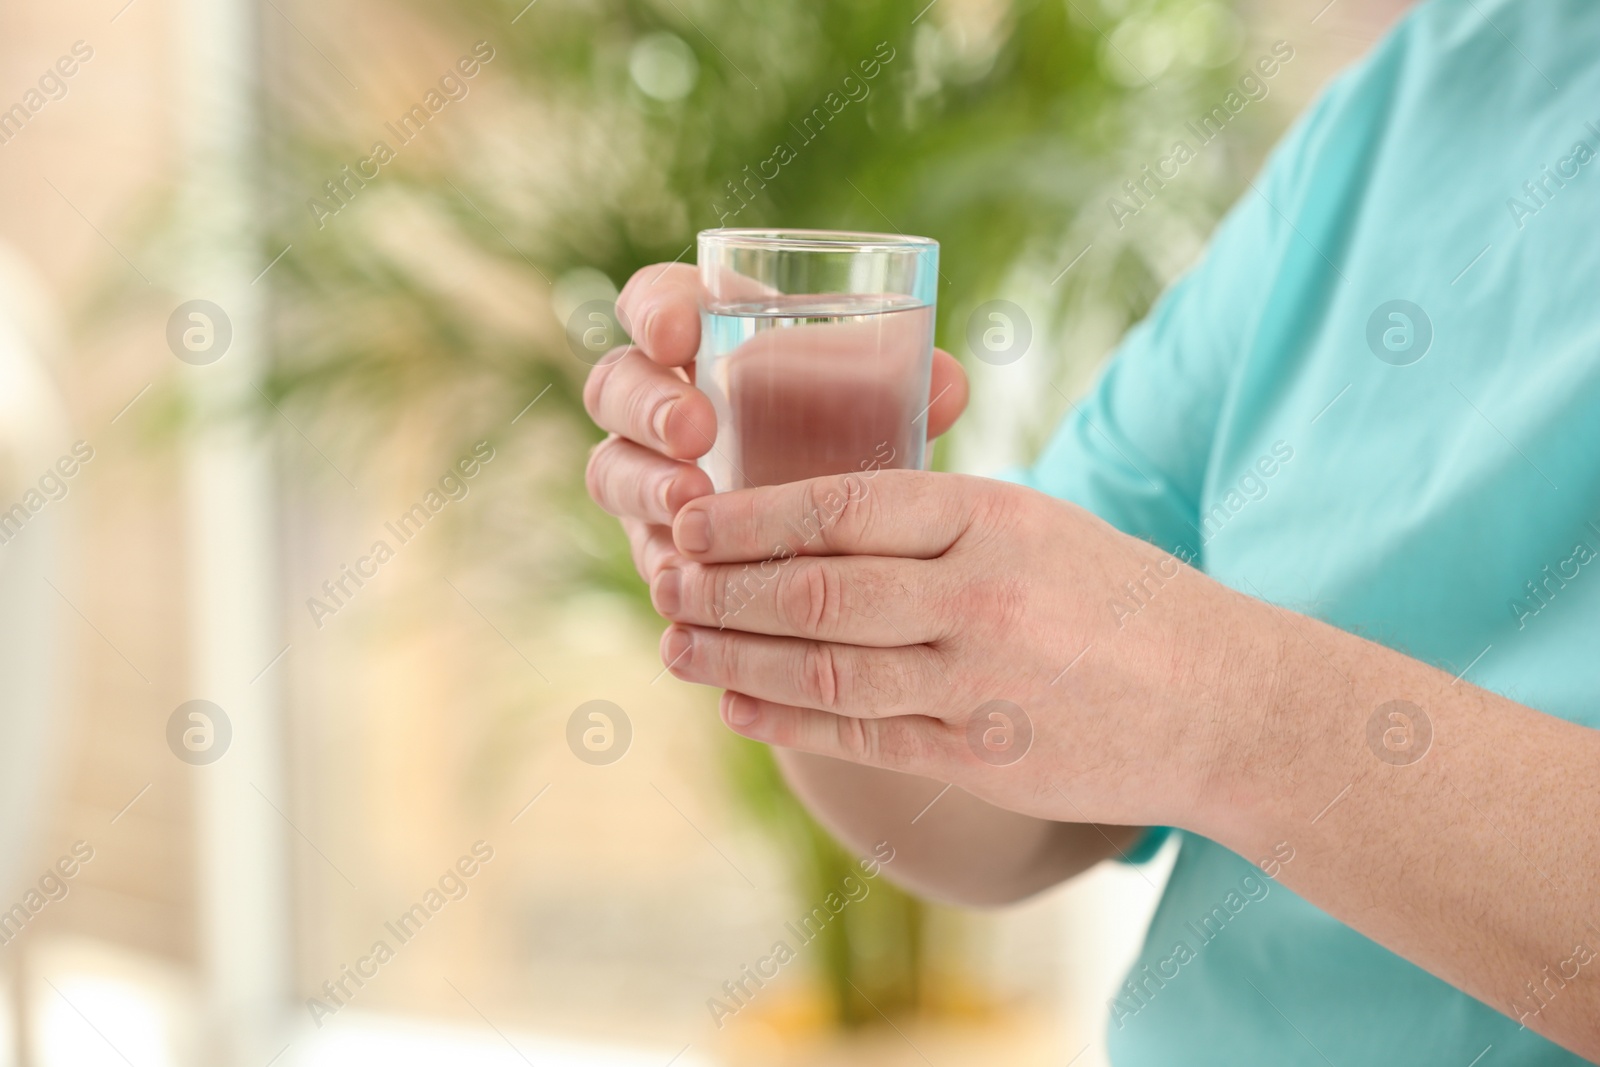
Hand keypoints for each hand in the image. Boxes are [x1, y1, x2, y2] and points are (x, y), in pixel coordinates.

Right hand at [583, 262, 968, 590]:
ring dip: (643, 482)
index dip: (655, 310)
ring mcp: (650, 475)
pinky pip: (639, 547)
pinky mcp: (659, 542)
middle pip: (616, 385)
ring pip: (610, 468)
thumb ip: (912, 382)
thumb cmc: (856, 429)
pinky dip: (661, 558)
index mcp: (709, 338)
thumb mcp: (885, 400)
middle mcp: (662, 402)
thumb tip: (950, 384)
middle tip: (695, 430)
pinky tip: (687, 573)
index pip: (657, 302)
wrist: (850, 523)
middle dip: (646, 404)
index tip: (681, 334)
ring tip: (690, 501)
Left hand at [651, 469, 1275, 831]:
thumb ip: (938, 520)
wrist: (1224, 702)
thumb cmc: (1120, 599)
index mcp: (991, 517)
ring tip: (675, 645)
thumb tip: (815, 518)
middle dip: (723, 590)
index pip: (843, 506)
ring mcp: (978, 683)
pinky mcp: (978, 757)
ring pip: (825, 669)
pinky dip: (789, 721)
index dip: (751, 518)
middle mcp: (979, 595)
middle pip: (818, 591)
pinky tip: (739, 705)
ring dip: (735, 658)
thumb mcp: (1037, 524)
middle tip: (661, 582)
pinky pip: (862, 737)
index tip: (689, 522)